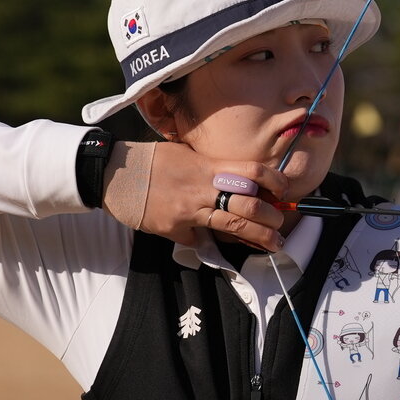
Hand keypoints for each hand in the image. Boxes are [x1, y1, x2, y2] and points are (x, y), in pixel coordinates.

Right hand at [104, 141, 289, 251]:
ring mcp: (190, 210)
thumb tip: (237, 180)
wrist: (114, 174)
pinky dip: (207, 242)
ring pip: (233, 227)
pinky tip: (212, 243)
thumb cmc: (152, 161)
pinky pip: (199, 240)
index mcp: (209, 166)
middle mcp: (204, 188)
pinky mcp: (175, 228)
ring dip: (259, 238)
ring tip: (275, 244)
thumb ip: (212, 168)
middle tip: (281, 224)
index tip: (285, 191)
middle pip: (250, 205)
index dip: (275, 181)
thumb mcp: (187, 155)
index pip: (253, 171)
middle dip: (272, 218)